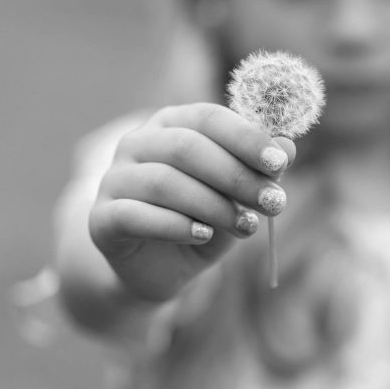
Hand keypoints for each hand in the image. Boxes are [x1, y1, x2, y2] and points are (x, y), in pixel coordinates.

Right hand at [89, 103, 294, 301]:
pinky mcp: (100, 218)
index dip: (246, 138)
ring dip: (213, 205)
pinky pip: (136, 216)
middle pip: (187, 148)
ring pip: (164, 182)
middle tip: (274, 202)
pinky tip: (203, 235)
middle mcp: (136, 143)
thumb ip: (259, 171)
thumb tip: (289, 146)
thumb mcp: (237, 198)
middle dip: (237, 175)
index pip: (208, 117)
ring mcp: (113, 179)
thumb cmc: (201, 221)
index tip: (280, 163)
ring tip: (246, 227)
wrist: (158, 271)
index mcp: (171, 124)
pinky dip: (175, 225)